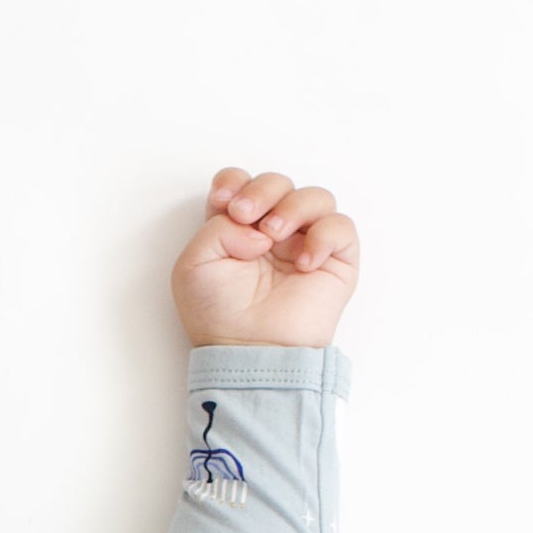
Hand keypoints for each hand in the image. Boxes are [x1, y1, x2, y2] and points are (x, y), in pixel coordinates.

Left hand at [171, 168, 358, 348]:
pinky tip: (303, 263)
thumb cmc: (218, 316)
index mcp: (237, 229)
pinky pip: (340, 226)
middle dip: (261, 191)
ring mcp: (305, 244)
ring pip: (315, 196)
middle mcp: (273, 233)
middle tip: (246, 217)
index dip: (235, 181)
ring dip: (293, 207)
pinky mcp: (335, 261)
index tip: (225, 203)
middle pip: (277, 183)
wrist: (249, 351)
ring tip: (273, 238)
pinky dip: (323, 237)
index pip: (242, 183)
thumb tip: (257, 228)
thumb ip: (215, 228)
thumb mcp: (192, 266)